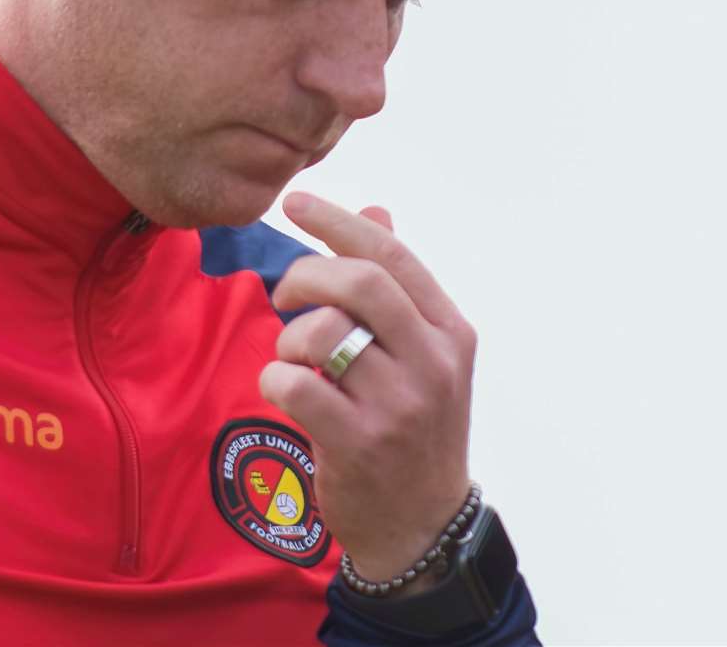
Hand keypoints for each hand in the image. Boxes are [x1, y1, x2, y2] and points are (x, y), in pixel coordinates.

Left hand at [259, 191, 476, 584]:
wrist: (422, 526)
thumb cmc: (412, 427)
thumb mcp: (421, 355)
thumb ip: (397, 286)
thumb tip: (377, 211)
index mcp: (450, 331)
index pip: (392, 256)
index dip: (338, 223)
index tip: (295, 201)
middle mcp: (433, 363)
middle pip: (360, 284)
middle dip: (306, 275)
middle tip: (284, 295)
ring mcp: (400, 406)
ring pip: (324, 333)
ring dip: (290, 338)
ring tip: (293, 358)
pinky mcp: (361, 444)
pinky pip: (296, 386)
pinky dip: (276, 378)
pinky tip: (286, 391)